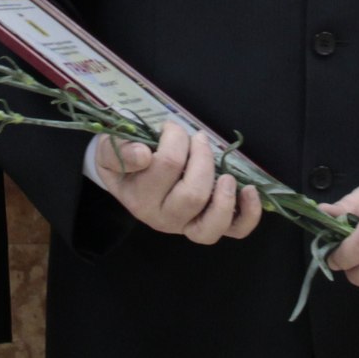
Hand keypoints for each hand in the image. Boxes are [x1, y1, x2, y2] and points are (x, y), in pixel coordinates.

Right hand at [95, 124, 260, 243]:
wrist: (127, 178)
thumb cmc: (123, 161)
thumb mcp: (109, 151)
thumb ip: (119, 151)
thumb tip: (143, 155)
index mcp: (140, 199)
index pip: (166, 166)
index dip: (175, 139)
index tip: (169, 127)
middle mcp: (164, 218)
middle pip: (193, 194)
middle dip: (201, 157)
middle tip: (196, 138)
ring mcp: (189, 226)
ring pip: (212, 223)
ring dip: (224, 194)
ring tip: (223, 172)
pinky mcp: (210, 225)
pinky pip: (234, 230)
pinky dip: (248, 214)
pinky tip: (249, 190)